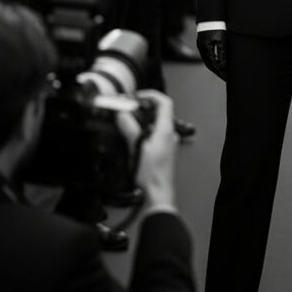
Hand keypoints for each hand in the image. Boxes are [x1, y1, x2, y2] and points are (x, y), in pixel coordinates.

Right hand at [116, 90, 177, 208]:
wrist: (157, 195)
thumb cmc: (151, 175)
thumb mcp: (137, 148)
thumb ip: (130, 129)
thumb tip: (122, 115)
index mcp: (165, 130)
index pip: (164, 103)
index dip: (151, 95)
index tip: (136, 97)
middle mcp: (168, 135)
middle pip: (158, 113)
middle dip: (142, 108)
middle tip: (127, 108)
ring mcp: (166, 144)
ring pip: (154, 124)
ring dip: (140, 120)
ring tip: (125, 122)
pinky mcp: (161, 153)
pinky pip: (152, 136)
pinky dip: (141, 132)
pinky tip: (130, 138)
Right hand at [196, 29, 226, 80]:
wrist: (211, 17)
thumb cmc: (218, 27)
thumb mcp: (222, 41)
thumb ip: (223, 54)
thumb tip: (223, 66)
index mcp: (206, 48)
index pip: (214, 65)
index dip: (221, 72)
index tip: (227, 78)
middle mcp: (202, 48)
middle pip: (209, 65)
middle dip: (218, 72)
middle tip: (226, 78)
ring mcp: (200, 46)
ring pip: (208, 61)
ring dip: (215, 67)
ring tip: (224, 72)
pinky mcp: (202, 44)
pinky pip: (207, 56)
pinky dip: (213, 61)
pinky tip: (219, 63)